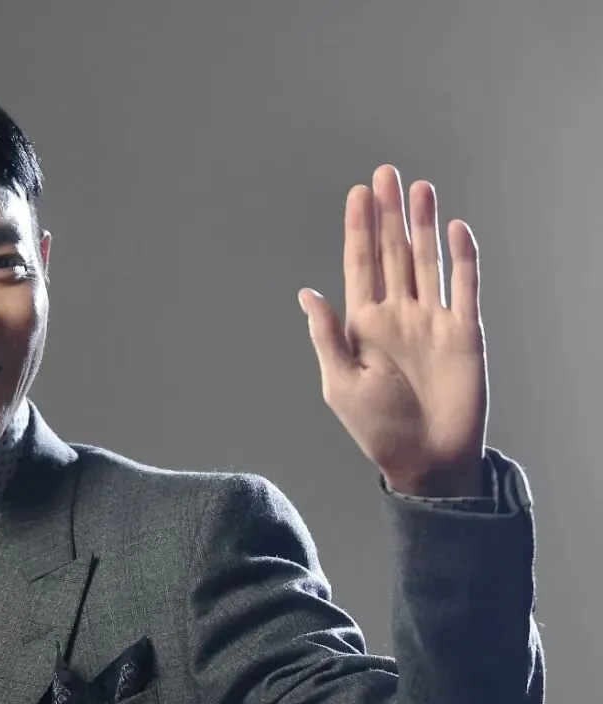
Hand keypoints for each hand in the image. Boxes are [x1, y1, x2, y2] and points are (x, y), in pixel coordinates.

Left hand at [298, 165, 488, 495]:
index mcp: (365, 326)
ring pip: (428, 261)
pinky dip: (462, 259)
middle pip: (395, 253)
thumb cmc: (379, 430)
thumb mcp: (341, 384)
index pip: (362, 266)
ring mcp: (433, 321)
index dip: (360, 230)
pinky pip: (464, 287)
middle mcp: (399, 316)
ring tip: (419, 189)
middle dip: (389, 215)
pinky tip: (455, 230)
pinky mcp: (464, 332)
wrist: (427, 461)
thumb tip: (307, 294)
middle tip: (385, 174)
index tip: (358, 193)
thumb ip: (328, 337)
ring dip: (423, 226)